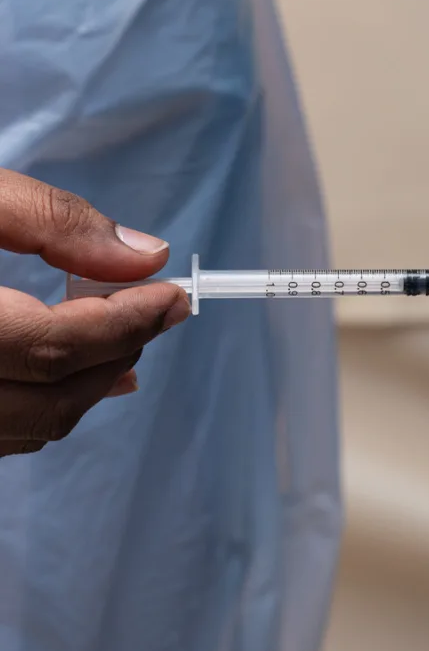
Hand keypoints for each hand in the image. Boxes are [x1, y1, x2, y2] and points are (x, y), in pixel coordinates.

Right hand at [0, 169, 189, 456]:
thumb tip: (148, 254)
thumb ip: (55, 223)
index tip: (177, 296)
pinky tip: (73, 373)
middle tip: (158, 309)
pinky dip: (48, 402)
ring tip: (127, 337)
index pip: (57, 346)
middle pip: (51, 398)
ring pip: (29, 427)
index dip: (130, 322)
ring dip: (91, 383)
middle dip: (119, 352)